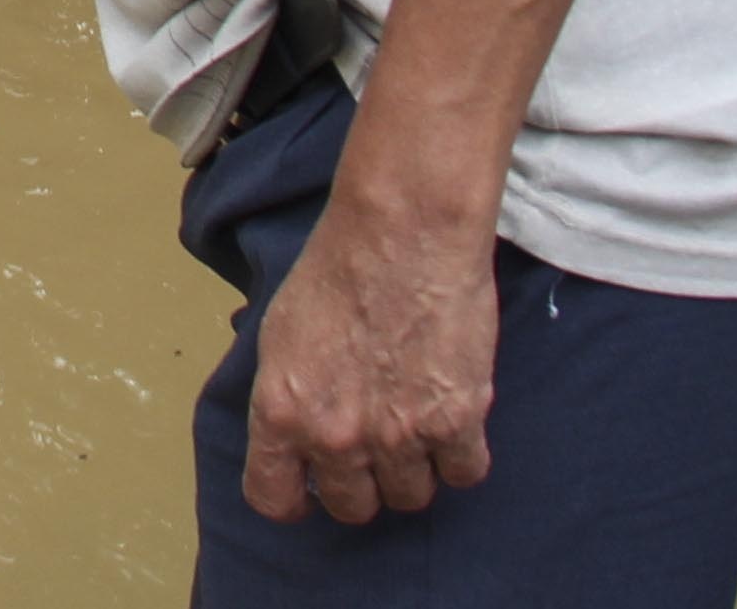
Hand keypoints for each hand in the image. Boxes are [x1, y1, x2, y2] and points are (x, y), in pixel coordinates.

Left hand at [242, 204, 498, 524]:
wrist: (404, 230)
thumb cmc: (339, 265)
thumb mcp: (280, 332)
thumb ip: (286, 394)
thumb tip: (290, 432)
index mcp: (280, 411)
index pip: (273, 498)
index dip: (294, 498)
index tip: (309, 491)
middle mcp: (335, 434)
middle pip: (352, 507)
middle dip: (362, 484)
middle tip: (373, 451)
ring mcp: (397, 435)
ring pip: (410, 497)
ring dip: (413, 470)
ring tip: (416, 429)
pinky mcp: (455, 422)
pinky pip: (463, 473)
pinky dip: (461, 455)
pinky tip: (454, 423)